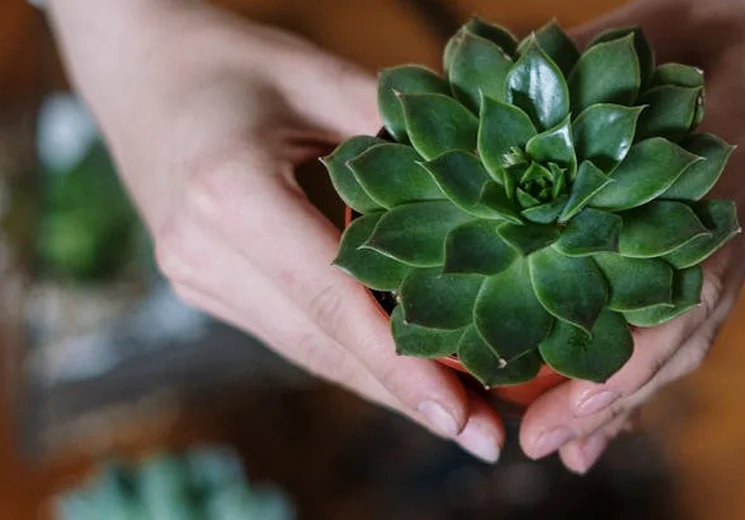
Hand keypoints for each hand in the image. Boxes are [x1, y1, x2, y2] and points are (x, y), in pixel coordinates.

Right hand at [46, 0, 504, 461]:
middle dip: (405, 395)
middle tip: (485, 436)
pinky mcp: (205, 284)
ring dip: (382, 386)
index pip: (330, 299)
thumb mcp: (320, 74)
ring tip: (463, 417)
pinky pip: (290, 330)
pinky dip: (350, 353)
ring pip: (306, 349)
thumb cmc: (234, 62)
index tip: (459, 412)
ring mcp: (196, 275)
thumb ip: (395, 133)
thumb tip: (486, 190)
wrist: (139, 70)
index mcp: (228, 193)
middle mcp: (202, 250)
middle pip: (321, 344)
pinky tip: (407, 373)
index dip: (398, 364)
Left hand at [519, 0, 744, 471]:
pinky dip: (669, 352)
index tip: (556, 413)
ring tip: (578, 442)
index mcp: (706, 183)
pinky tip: (634, 381)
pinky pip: (712, 305)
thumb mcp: (646, 32)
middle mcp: (732, 225)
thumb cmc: (742, 9)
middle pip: (678, 341)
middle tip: (541, 449)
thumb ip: (573, 77)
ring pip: (696, 334)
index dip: (616, 370)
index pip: (663, 303)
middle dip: (612, 404)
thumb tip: (484, 113)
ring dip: (640, 393)